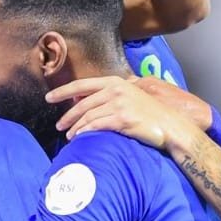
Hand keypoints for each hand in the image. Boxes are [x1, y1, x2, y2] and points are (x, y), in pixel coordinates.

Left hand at [47, 75, 201, 149]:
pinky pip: (97, 126)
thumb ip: (112, 94)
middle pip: (82, 103)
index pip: (83, 85)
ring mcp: (120, 104)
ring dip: (75, 127)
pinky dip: (85, 132)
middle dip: (67, 115)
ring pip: (88, 116)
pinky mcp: (123, 119)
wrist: (171, 126)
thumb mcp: (131, 96)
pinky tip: (79, 137)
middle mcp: (116, 90)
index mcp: (116, 82)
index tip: (49, 98)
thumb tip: (87, 98)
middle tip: (58, 126)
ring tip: (69, 136)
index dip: (63, 91)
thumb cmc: (151, 114)